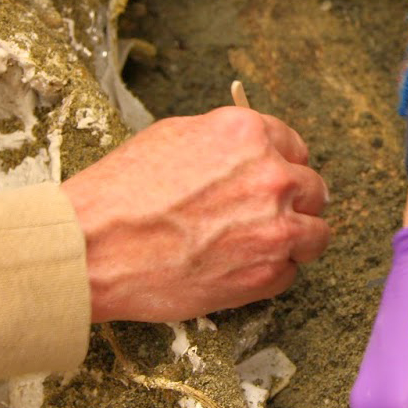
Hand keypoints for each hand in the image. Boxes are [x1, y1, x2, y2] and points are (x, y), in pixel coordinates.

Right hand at [60, 107, 329, 321]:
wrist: (92, 247)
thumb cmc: (121, 193)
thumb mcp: (174, 138)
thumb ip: (226, 145)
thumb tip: (251, 154)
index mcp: (248, 134)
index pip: (295, 147)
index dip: (283, 166)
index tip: (274, 181)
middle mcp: (271, 176)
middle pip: (313, 189)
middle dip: (293, 203)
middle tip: (266, 218)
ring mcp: (275, 227)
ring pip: (315, 234)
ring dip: (294, 240)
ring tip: (260, 247)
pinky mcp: (267, 273)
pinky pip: (290, 272)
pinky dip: (270, 273)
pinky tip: (235, 269)